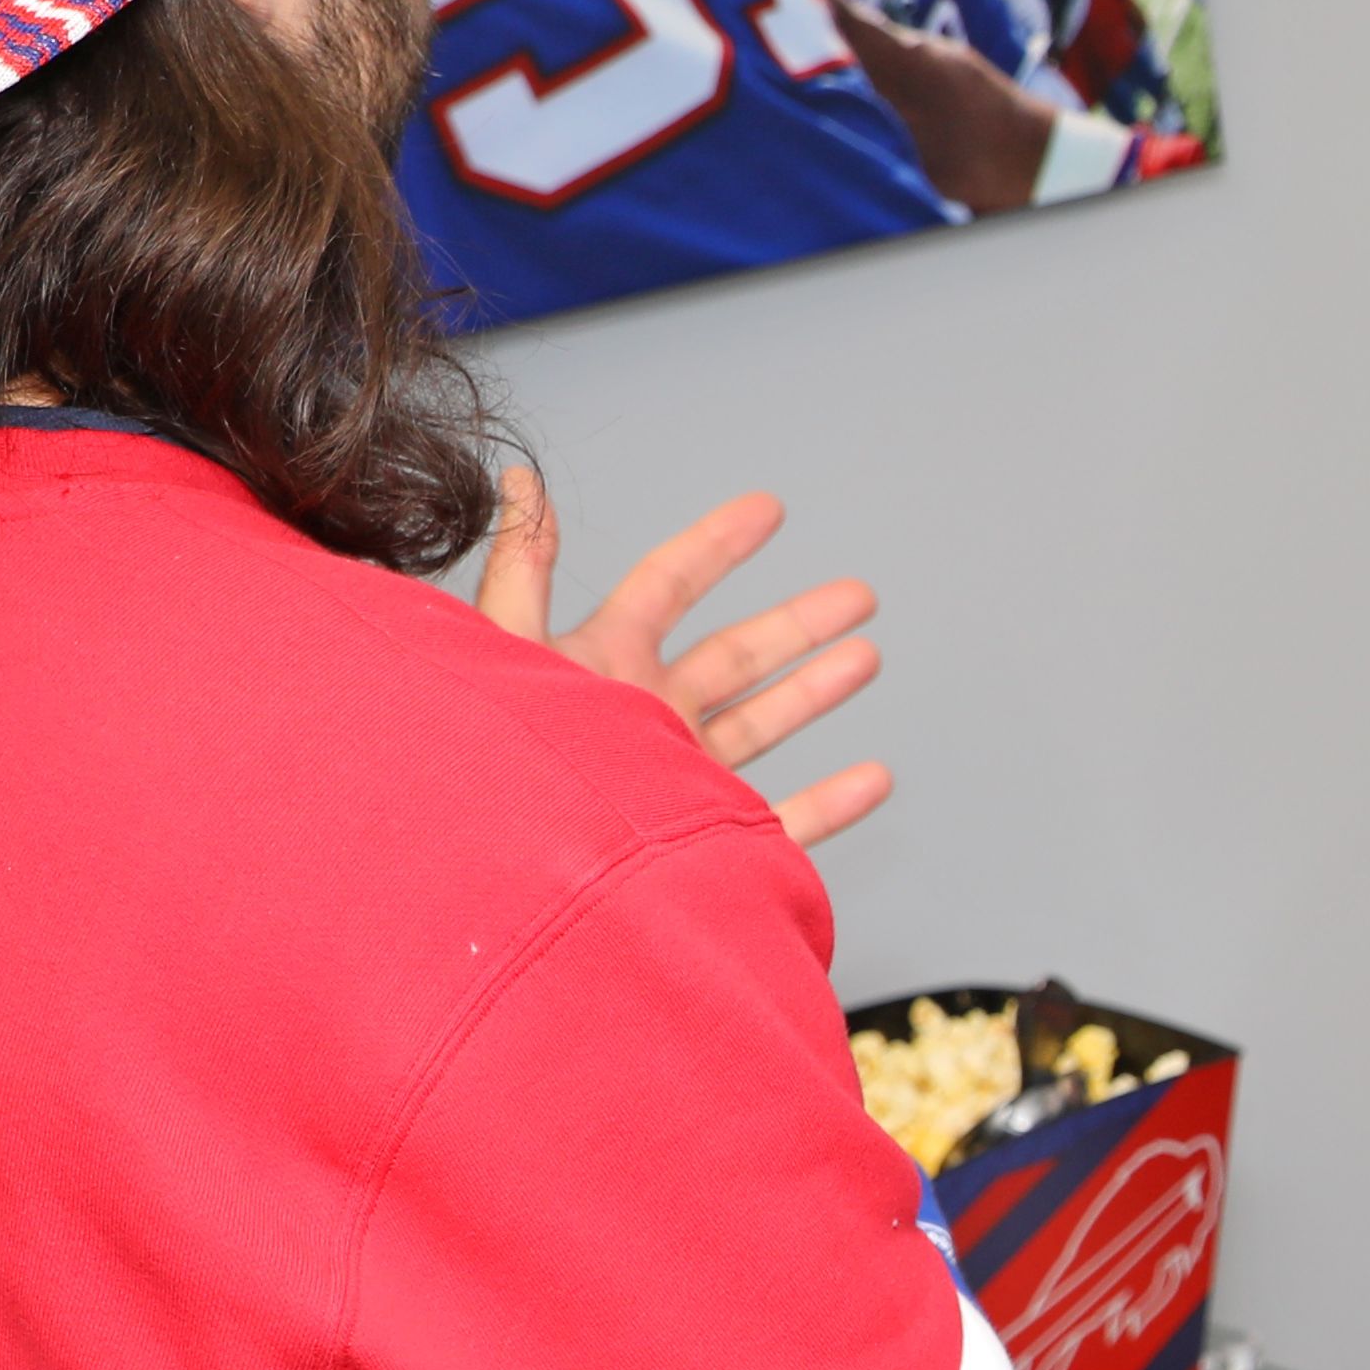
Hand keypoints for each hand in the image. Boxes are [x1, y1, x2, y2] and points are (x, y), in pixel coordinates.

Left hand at [478, 456, 889, 847]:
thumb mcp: (506, 646)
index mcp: (601, 663)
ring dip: (818, 689)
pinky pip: (789, 821)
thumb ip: (521, 565)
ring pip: (765, 723)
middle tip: (857, 593)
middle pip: (737, 653)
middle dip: (798, 620)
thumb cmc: (495, 766)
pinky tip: (873, 777)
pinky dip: (835, 800)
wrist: (519, 891)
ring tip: (866, 657)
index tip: (767, 509)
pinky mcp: (711, 845)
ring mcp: (682, 779)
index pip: (668, 585)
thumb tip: (520, 478)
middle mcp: (646, 716)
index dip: (718, 544)